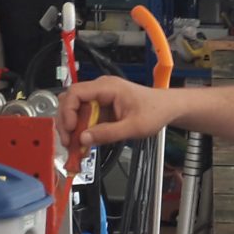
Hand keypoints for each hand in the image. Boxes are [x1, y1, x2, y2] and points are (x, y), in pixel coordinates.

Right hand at [56, 76, 175, 149]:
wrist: (168, 108)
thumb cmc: (156, 110)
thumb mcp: (134, 127)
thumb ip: (108, 133)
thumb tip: (84, 139)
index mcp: (108, 87)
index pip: (76, 92)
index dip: (68, 111)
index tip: (72, 129)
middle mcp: (101, 89)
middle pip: (70, 101)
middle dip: (66, 122)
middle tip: (69, 142)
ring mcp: (100, 98)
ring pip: (75, 111)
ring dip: (72, 128)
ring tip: (75, 146)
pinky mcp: (102, 108)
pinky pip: (85, 118)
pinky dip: (82, 131)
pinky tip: (83, 144)